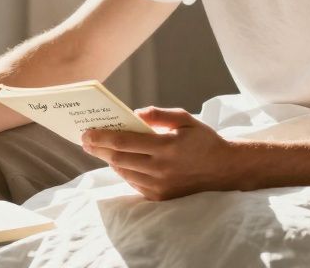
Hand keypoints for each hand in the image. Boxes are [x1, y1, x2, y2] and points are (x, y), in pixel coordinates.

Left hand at [81, 106, 234, 200]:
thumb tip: (133, 114)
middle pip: (119, 159)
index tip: (87, 132)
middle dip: (99, 149)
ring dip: (109, 160)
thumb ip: (158, 115)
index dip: (102, 137)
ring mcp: (160, 185)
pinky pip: (134, 183)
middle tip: (85, 140)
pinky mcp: (161, 196)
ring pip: (124, 172)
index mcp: (166, 146)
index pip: (124, 142)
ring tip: (98, 149)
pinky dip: (123, 171)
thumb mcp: (184, 119)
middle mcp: (161, 168)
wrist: (224, 169)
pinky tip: (118, 162)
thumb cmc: (203, 140)